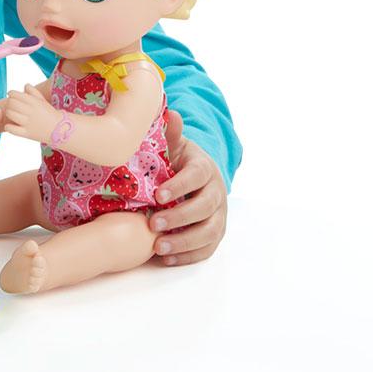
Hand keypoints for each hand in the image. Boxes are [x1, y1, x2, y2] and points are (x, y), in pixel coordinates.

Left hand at [3, 83, 59, 143]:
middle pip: (11, 103)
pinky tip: (11, 126)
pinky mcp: (27, 134)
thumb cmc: (49, 113)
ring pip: (9, 114)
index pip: (14, 94)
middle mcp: (30, 111)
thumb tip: (25, 85)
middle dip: (9, 103)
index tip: (12, 96)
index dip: (11, 94)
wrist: (60, 129)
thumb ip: (34, 92)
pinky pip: (12, 129)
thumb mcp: (43, 101)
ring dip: (8, 113)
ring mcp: (28, 123)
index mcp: (34, 102)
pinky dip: (8, 127)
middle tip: (11, 106)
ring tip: (11, 115)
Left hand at [148, 110, 228, 265]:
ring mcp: (219, 216)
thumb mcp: (175, 146)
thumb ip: (172, 134)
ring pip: (208, 233)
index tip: (157, 195)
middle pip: (204, 208)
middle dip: (179, 218)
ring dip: (183, 242)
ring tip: (158, 247)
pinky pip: (207, 249)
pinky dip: (188, 256)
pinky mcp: (215, 234)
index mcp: (204, 168)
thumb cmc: (179, 160)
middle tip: (153, 224)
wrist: (197, 175)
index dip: (179, 186)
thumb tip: (170, 113)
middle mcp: (216, 193)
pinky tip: (167, 259)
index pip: (196, 177)